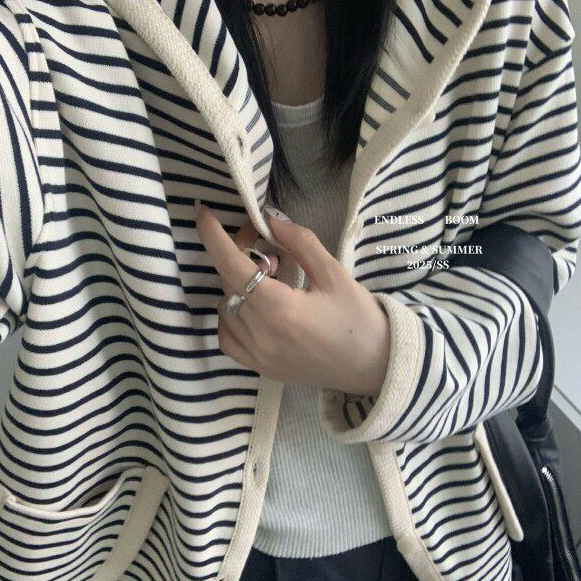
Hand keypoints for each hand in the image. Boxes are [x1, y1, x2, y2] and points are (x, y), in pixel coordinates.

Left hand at [194, 201, 390, 395]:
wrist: (376, 367)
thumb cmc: (359, 318)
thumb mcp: (335, 273)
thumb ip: (300, 243)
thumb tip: (271, 221)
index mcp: (280, 309)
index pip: (231, 265)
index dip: (213, 236)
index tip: (204, 212)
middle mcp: (261, 335)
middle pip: (229, 281)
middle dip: (240, 253)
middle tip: (265, 241)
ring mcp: (257, 356)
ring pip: (226, 306)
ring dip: (238, 284)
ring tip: (271, 277)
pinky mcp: (260, 368)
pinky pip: (228, 336)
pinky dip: (233, 315)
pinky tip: (256, 305)